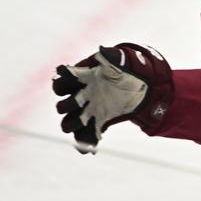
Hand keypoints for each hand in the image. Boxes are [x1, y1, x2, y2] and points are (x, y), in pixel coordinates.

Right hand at [52, 43, 173, 153]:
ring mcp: (88, 110)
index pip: (62, 84)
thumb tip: (103, 50)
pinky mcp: (99, 121)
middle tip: (78, 104)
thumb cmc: (125, 70)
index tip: (64, 82)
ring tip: (81, 131)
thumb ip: (111, 57)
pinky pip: (87, 135)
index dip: (61, 83)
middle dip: (68, 106)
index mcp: (82, 80)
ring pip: (71, 122)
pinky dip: (87, 143)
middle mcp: (81, 96)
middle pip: (64, 106)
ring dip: (74, 127)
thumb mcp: (120, 62)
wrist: (139, 85)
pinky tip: (91, 150)